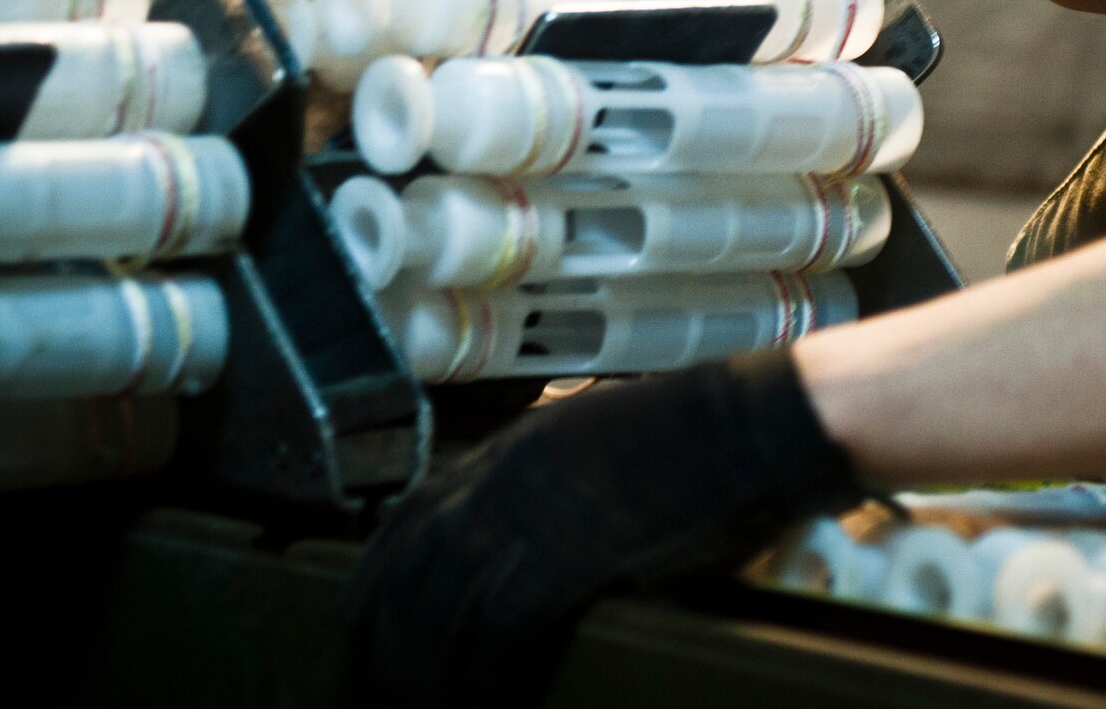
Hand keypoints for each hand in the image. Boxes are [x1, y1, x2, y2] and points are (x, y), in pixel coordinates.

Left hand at [342, 349, 862, 706]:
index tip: (352, 617)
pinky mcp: (568, 553)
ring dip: (422, 675)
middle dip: (384, 640)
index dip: (374, 572)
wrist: (752, 423)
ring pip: (441, 607)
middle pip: (413, 570)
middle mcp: (505, 476)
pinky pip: (501, 634)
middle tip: (371, 691)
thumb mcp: (606, 451)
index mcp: (514, 447)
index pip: (413, 511)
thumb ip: (564, 494)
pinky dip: (485, 684)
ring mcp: (533, 513)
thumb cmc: (704, 443)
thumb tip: (551, 553)